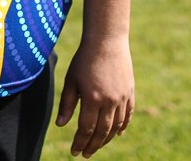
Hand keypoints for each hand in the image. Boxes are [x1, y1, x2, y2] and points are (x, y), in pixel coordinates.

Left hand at [56, 36, 134, 157]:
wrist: (107, 41)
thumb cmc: (84, 60)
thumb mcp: (71, 80)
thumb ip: (67, 104)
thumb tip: (60, 125)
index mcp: (92, 98)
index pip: (86, 129)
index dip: (80, 142)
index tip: (74, 152)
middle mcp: (109, 101)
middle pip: (102, 132)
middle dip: (93, 146)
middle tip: (85, 154)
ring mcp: (122, 98)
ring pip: (116, 127)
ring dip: (106, 139)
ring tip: (97, 145)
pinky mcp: (130, 93)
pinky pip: (127, 115)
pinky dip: (122, 127)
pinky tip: (117, 134)